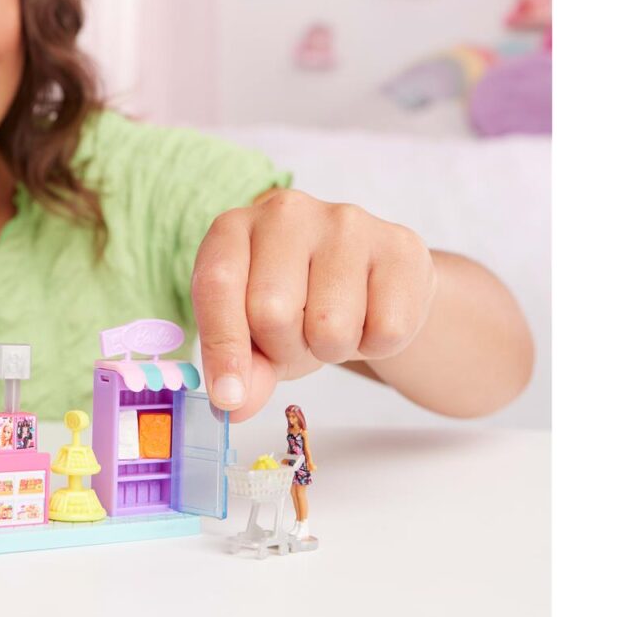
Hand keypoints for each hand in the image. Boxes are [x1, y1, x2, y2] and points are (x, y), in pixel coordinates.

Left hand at [191, 188, 436, 420]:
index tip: (228, 395)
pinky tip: (370, 315)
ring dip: (331, 349)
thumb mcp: (256, 337)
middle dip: (284, 348)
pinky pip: (386, 329)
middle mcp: (286, 212)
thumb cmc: (300, 304)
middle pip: (271, 312)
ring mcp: (346, 221)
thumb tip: (233, 403)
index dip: (221, 346)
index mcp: (235, 229)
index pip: (217, 284)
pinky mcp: (400, 245)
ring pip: (330, 326)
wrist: (373, 283)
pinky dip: (377, 344)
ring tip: (333, 323)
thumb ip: (241, 368)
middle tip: (298, 338)